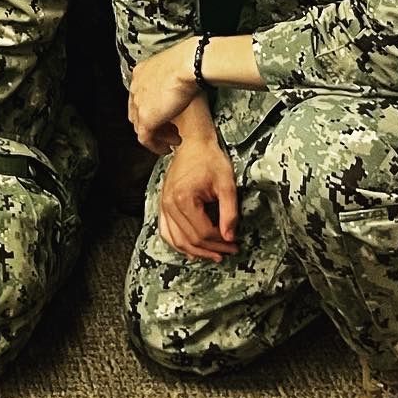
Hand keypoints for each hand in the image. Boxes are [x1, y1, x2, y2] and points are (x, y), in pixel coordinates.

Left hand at [128, 38, 201, 153]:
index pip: (139, 96)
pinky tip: (166, 147)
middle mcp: (136, 87)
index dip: (152, 109)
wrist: (187, 65)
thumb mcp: (174, 68)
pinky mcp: (146, 118)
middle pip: (137, 112)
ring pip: (141, 127)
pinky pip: (146, 138)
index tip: (165, 115)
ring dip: (159, 136)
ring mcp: (139, 103)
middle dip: (155, 124)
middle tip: (170, 130)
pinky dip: (156, 146)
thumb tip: (180, 86)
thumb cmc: (188, 63)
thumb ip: (170, 79)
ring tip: (173, 139)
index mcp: (141, 73)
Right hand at [158, 132, 238, 263]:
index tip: (234, 243)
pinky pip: (166, 231)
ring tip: (214, 254)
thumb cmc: (210, 159)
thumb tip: (230, 237)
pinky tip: (191, 250)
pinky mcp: (163, 203)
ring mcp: (163, 204)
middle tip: (229, 250)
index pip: (203, 232)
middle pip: (190, 239)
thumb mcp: (227, 184)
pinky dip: (178, 244)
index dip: (221, 242)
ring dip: (196, 251)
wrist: (193, 143)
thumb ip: (229, 212)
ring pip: (177, 240)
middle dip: (211, 249)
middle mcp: (169, 203)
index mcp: (183, 198)